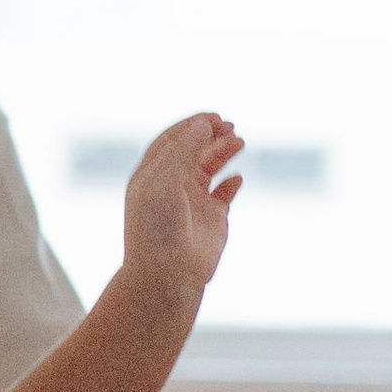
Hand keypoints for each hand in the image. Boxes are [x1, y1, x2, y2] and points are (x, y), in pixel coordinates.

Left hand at [123, 113, 243, 298]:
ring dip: (224, 151)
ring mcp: (192, 202)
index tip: (212, 116)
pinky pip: (224, 193)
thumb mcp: (163, 181)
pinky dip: (232, 183)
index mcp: (152, 175)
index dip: (191, 125)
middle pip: (193, 150)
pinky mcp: (212, 219)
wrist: (166, 274)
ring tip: (240, 140)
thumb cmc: (156, 228)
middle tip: (229, 125)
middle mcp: (171, 186)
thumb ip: (182, 150)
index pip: (172, 140)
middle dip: (211, 134)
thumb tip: (203, 124)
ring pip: (211, 167)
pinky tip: (237, 177)